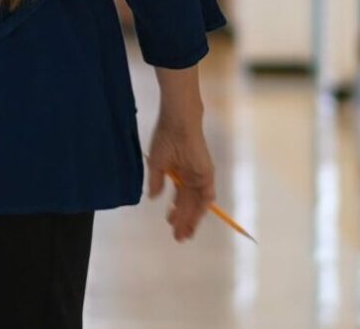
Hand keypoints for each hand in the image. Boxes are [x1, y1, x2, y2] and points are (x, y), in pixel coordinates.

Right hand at [145, 106, 215, 241]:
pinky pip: (206, 196)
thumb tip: (152, 197)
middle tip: (177, 237)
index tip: (169, 224)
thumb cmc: (166, 137)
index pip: (180, 199)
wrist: (178, 123)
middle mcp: (191, 178)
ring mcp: (200, 177)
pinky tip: (193, 220)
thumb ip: (156, 181)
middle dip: (183, 221)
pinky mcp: (207, 174)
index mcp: (179, 174)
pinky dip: (201, 209)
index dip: (176, 213)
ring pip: (197, 204)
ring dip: (192, 219)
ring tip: (184, 234)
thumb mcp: (157, 162)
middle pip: (189, 205)